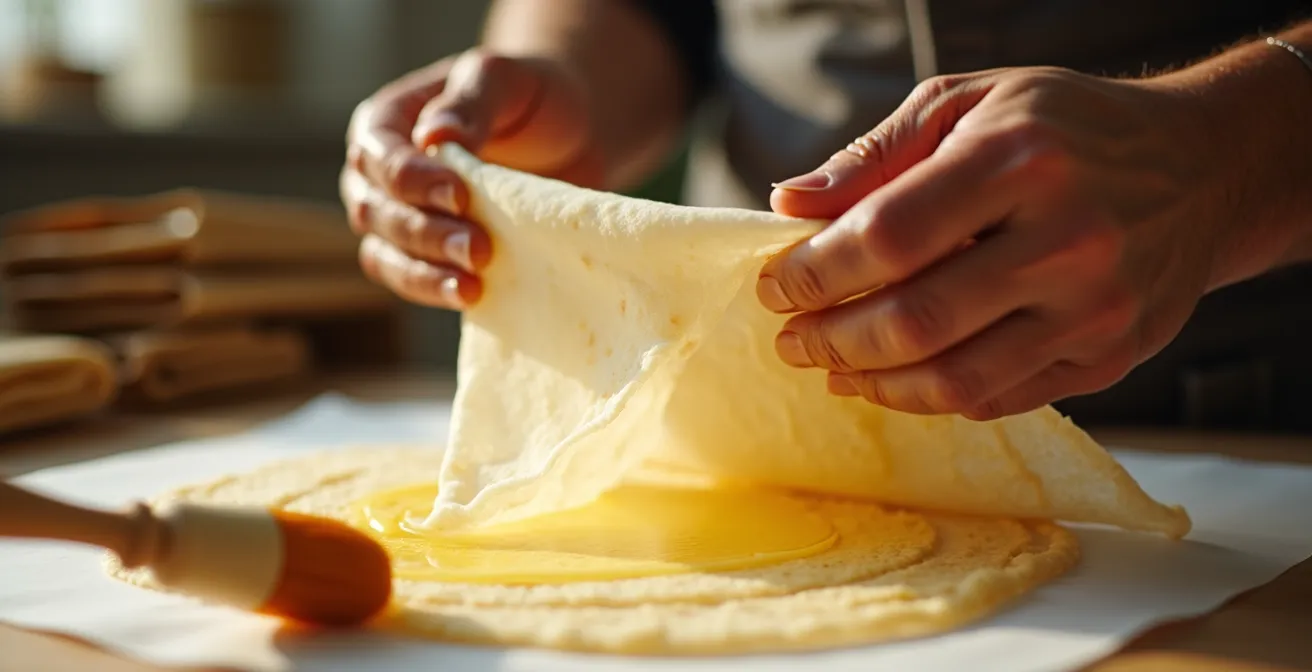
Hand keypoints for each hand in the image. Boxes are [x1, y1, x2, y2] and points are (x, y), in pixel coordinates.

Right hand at [341, 49, 603, 308]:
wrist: (568, 135)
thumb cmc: (530, 97)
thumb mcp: (504, 79)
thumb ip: (470, 101)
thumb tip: (432, 137)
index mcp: (384, 123)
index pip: (380, 157)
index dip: (414, 181)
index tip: (461, 195)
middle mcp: (378, 176)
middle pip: (378, 213)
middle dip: (426, 234)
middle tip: (478, 249)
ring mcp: (398, 221)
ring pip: (387, 257)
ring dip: (425, 276)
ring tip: (471, 287)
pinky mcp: (427, 257)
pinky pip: (413, 282)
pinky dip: (436, 292)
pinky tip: (472, 298)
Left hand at [757, 67, 1229, 419]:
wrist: (1203, 167)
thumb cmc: (1066, 127)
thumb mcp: (970, 103)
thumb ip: (876, 155)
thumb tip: (791, 204)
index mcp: (1021, 160)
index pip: (889, 237)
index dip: (816, 272)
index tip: (776, 286)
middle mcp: (1067, 239)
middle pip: (916, 320)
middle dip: (832, 340)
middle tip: (793, 341)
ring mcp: (1095, 308)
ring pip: (955, 379)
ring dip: (873, 383)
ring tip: (831, 368)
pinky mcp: (1110, 355)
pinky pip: (1000, 397)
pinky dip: (933, 397)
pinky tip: (895, 379)